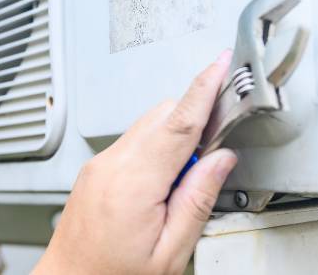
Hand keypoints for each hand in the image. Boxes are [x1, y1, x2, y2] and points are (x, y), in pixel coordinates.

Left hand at [34, 51, 237, 274]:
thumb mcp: (169, 253)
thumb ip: (198, 201)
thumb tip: (222, 160)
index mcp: (133, 184)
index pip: (179, 122)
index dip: (204, 88)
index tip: (220, 65)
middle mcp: (111, 165)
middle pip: (164, 115)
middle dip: (196, 122)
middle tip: (215, 153)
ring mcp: (99, 164)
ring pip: (149, 125)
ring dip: (177, 140)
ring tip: (182, 185)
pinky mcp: (95, 169)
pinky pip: (134, 141)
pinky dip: (157, 150)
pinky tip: (162, 186)